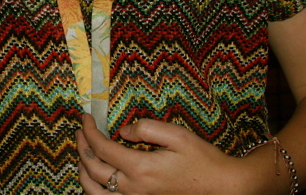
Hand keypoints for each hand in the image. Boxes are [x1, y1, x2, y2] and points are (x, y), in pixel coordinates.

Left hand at [77, 115, 266, 194]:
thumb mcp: (176, 135)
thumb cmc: (203, 160)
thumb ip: (146, 128)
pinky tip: (98, 179)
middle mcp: (134, 189)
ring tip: (84, 154)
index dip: (88, 130)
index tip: (85, 117)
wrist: (224, 188)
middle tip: (81, 130)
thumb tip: (123, 130)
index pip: (101, 148)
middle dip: (82, 146)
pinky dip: (96, 191)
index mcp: (140, 168)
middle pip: (93, 169)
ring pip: (95, 193)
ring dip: (83, 172)